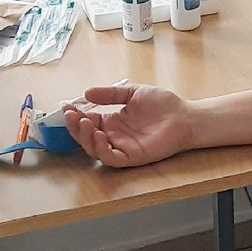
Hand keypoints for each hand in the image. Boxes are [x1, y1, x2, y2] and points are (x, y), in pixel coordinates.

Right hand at [63, 84, 195, 167]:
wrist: (184, 116)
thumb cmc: (162, 104)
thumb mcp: (132, 93)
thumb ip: (110, 94)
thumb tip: (86, 93)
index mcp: (113, 122)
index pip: (88, 121)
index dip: (76, 115)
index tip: (66, 105)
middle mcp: (114, 136)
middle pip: (87, 136)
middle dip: (76, 126)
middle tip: (72, 114)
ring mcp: (122, 147)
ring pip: (95, 149)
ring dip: (85, 137)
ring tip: (85, 122)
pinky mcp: (131, 157)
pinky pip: (111, 157)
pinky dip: (101, 149)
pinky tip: (99, 135)